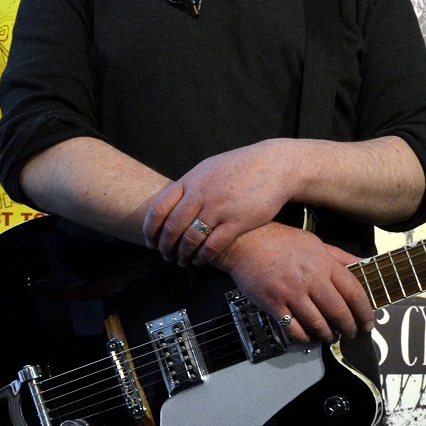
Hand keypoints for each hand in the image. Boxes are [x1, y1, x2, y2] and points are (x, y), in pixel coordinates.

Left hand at [143, 141, 295, 265]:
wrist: (275, 165)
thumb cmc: (242, 167)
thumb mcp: (210, 168)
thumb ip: (191, 185)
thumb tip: (172, 202)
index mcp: (192, 180)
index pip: (159, 207)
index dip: (150, 227)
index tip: (150, 240)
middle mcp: (202, 194)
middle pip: (173, 227)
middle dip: (165, 246)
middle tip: (165, 255)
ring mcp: (219, 208)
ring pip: (190, 239)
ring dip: (183, 254)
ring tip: (182, 260)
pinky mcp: (237, 222)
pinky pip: (213, 245)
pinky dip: (203, 256)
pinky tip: (201, 260)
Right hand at [213, 222, 373, 343]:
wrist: (246, 241)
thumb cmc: (280, 240)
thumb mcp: (315, 242)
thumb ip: (340, 257)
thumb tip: (363, 265)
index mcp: (323, 263)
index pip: (353, 291)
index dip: (364, 311)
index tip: (368, 321)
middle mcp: (309, 279)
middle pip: (338, 311)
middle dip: (349, 327)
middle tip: (351, 333)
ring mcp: (290, 292)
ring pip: (317, 323)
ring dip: (328, 335)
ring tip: (331, 337)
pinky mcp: (273, 304)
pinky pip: (293, 328)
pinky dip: (304, 338)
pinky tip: (309, 337)